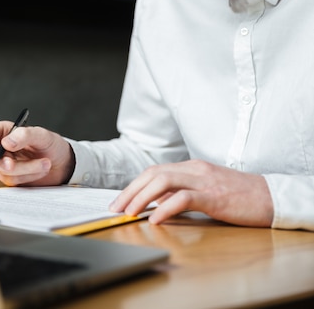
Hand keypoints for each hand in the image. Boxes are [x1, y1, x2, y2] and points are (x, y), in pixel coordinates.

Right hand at [0, 122, 74, 186]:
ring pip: (1, 171)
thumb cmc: (52, 144)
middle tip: (14, 165)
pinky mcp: (12, 177)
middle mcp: (1, 147)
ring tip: (44, 163)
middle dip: (1, 163)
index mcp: (4, 131)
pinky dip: (28, 176)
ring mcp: (5, 163)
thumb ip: (25, 135)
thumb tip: (6, 142)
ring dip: (24, 169)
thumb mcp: (42, 136)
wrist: (63, 163)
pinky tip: (41, 169)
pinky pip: (12, 181)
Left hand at [110, 159, 273, 227]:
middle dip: (131, 191)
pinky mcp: (214, 196)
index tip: (120, 201)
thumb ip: (184, 192)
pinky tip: (155, 219)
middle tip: (115, 208)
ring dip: (142, 197)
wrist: (270, 196)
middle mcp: (194, 169)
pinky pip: (184, 198)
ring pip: (163, 181)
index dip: (134, 185)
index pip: (154, 171)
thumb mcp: (207, 190)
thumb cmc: (239, 196)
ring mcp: (204, 180)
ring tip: (129, 213)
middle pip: (153, 174)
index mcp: (192, 167)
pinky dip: (166, 208)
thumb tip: (158, 203)